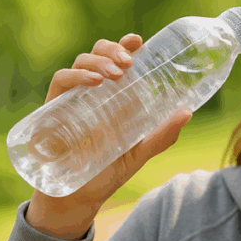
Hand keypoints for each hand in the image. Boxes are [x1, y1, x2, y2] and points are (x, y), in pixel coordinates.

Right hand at [26, 34, 192, 238]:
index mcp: (112, 96)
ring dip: (99, 61)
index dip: (125, 45)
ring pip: (80, 62)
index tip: (138, 40)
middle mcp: (91, 92)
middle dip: (113, 49)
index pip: (117, 60)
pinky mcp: (52, 109)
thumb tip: (187, 112)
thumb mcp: (140, 153)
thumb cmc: (107, 172)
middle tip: (129, 61)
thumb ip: (162, 135)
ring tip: (116, 73)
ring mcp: (71, 98)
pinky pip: (60, 81)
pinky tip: (94, 81)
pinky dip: (76, 76)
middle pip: (97, 53)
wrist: (78, 199)